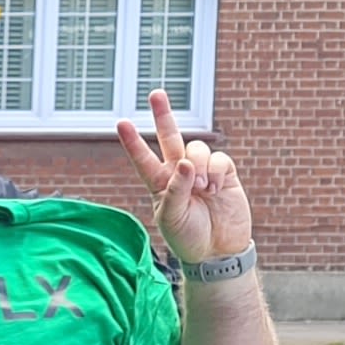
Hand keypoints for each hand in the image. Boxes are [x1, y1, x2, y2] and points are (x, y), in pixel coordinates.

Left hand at [115, 90, 251, 265]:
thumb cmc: (188, 237)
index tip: (121, 123)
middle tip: (156, 93)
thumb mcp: (171, 218)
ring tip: (202, 189)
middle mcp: (178, 172)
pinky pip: (218, 159)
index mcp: (159, 183)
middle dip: (164, 114)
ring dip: (197, 165)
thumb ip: (175, 190)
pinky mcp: (224, 173)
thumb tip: (184, 162)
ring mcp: (202, 170)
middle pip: (170, 137)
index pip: (142, 158)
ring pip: (196, 148)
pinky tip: (214, 189)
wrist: (218, 250)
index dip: (133, 141)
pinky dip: (215, 171)